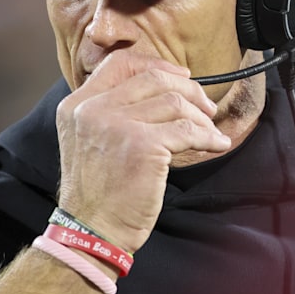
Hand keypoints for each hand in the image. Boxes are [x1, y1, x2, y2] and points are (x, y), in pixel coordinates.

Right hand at [55, 51, 231, 253]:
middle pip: (153, 77)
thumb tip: (162, 90)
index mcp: (77, 104)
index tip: (180, 77)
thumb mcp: (89, 140)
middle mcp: (92, 109)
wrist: (92, 231)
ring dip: (201, 116)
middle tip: (205, 107)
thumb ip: (111, 112)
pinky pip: (188, 130)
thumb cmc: (99, 192)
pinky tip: (217, 144)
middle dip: (188, 89)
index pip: (119, 63)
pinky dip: (209, 137)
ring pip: (174, 101)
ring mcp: (117, 125)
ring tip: (210, 132)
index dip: (156, 65)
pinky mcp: (142, 145)